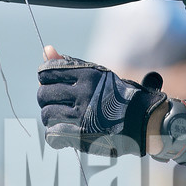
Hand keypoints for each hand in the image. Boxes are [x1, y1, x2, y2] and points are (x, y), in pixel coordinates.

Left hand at [36, 45, 167, 154]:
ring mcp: (82, 116)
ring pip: (46, 114)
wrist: (142, 120)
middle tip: (57, 101)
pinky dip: (55, 134)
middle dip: (46, 98)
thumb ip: (69, 63)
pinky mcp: (82, 136)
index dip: (45, 78)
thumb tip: (46, 49)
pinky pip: (52, 134)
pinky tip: (64, 130)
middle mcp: (84, 94)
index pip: (47, 72)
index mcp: (87, 75)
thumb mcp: (97, 73)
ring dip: (50, 116)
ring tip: (62, 116)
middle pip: (43, 94)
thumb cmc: (117, 94)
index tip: (52, 82)